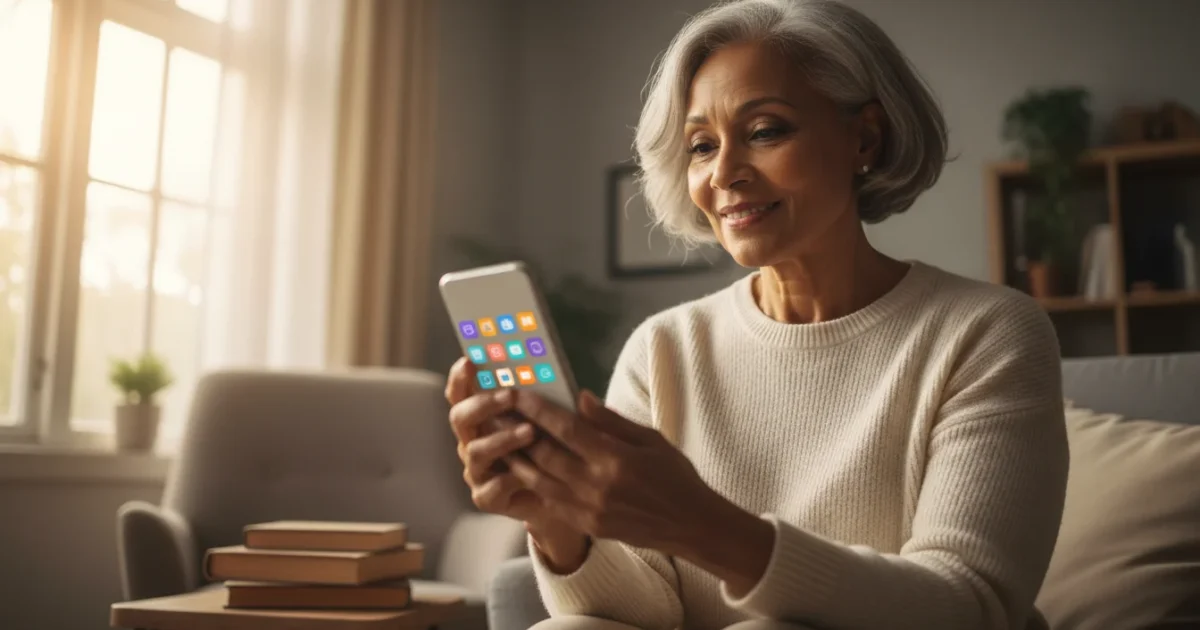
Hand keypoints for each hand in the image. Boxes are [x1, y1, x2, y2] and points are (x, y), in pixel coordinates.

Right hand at [444, 358, 588, 570]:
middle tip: (510, 395)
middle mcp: (474, 440)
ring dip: (502, 439)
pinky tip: (526, 476)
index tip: (470, 360)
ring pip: (476, 451)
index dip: (460, 377)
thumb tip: (580, 393)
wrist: (564, 494)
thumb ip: (558, 403)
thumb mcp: (562, 421)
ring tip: (530, 431)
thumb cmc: (559, 448)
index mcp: (483, 416)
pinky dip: (508, 480)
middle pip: (460, 417)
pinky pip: (489, 488)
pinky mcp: (487, 496)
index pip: (462, 392)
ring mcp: (478, 469)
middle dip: (483, 403)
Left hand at [505, 389, 717, 552]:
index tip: (516, 392)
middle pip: (544, 454)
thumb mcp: (650, 439)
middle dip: (516, 430)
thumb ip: (611, 421)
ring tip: (496, 438)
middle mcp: (598, 486)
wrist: (691, 525)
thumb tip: (580, 398)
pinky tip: (518, 467)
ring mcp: (589, 510)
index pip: (566, 429)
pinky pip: (550, 501)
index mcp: (615, 459)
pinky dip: (531, 483)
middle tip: (494, 411)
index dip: (537, 409)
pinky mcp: (587, 526)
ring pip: (539, 480)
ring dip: (515, 458)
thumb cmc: (674, 476)